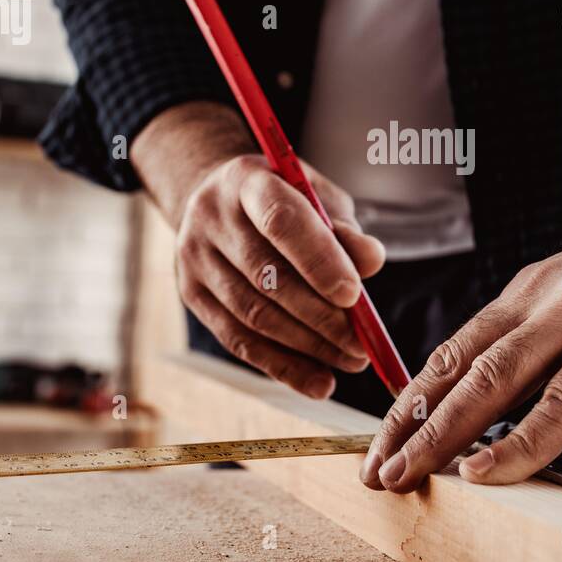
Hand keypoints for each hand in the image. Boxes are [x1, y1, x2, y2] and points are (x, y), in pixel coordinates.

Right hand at [175, 153, 386, 397]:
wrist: (217, 200)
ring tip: (351, 360)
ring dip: (307, 346)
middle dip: (320, 316)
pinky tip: (318, 381)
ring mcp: (193, 258)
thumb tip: (371, 261)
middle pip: (265, 275)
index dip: (319, 260)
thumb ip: (344, 228)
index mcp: (246, 180)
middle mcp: (211, 217)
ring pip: (252, 314)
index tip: (355, 296)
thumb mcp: (318, 197)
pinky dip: (282, 366)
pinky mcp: (191, 294)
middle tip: (361, 343)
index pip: (280, 220)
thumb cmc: (283, 199)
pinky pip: (237, 340)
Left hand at [359, 217, 561, 490]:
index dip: (412, 402)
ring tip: (412, 475)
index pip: (454, 352)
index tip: (383, 443)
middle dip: (412, 425)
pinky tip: (493, 468)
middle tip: (379, 470)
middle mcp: (545, 295)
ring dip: (447, 435)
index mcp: (531, 292)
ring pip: (499, 380)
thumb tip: (525, 428)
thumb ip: (557, 361)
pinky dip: (524, 440)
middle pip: (461, 368)